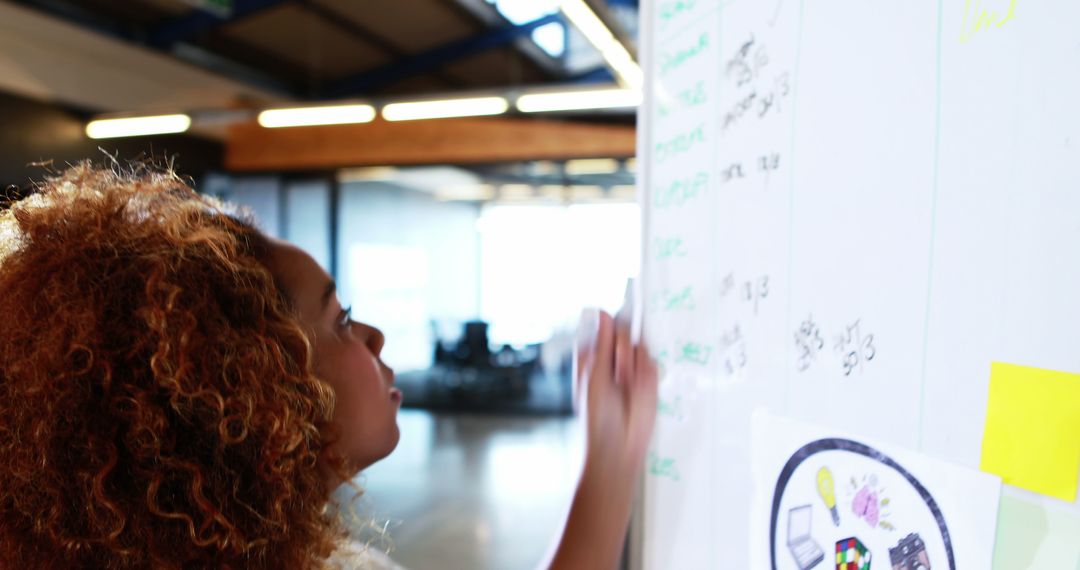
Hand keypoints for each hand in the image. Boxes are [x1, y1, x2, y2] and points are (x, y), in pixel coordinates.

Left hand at [575, 309, 657, 471]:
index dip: (610, 319)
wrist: (620, 446)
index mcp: (592, 354)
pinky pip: (651, 361)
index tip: (616, 314)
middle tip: (616, 370)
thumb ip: (601, 344)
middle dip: (621, 346)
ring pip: (638, 343)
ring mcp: (631, 366)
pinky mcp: (649, 377)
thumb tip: (602, 313)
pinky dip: (645, 373)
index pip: (603, 324)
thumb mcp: (594, 376)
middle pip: (623, 328)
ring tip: (625, 386)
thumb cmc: (598, 417)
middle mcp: (612, 357)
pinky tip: (637, 389)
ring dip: (631, 362)